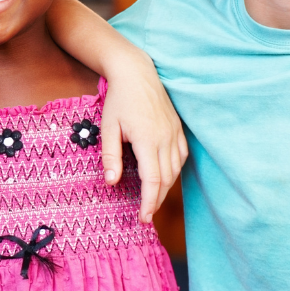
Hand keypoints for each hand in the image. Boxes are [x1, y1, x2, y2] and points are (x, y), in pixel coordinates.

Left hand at [99, 51, 187, 223]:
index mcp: (147, 140)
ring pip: (176, 169)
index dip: (149, 202)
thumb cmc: (119, 99)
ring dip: (166, 188)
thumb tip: (111, 182)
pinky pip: (181, 156)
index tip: (143, 218)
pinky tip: (166, 177)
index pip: (152, 180)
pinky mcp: (178, 128)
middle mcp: (165, 139)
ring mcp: (174, 133)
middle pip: (166, 179)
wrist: (136, 73)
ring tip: (153, 200)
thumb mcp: (108, 127)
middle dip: (157, 200)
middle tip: (146, 215)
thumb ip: (111, 155)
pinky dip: (174, 171)